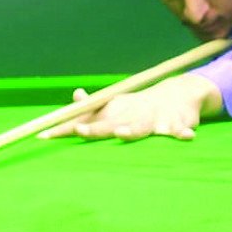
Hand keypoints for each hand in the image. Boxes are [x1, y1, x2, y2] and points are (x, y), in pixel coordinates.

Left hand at [40, 73, 221, 141]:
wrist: (178, 93)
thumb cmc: (139, 107)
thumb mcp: (115, 107)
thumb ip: (91, 110)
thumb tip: (72, 98)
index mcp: (115, 115)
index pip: (87, 121)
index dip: (66, 128)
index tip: (45, 135)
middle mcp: (131, 116)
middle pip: (110, 125)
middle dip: (95, 128)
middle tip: (80, 130)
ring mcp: (154, 119)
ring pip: (142, 128)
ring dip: (132, 130)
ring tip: (122, 133)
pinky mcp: (177, 123)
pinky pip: (180, 130)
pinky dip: (183, 132)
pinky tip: (186, 137)